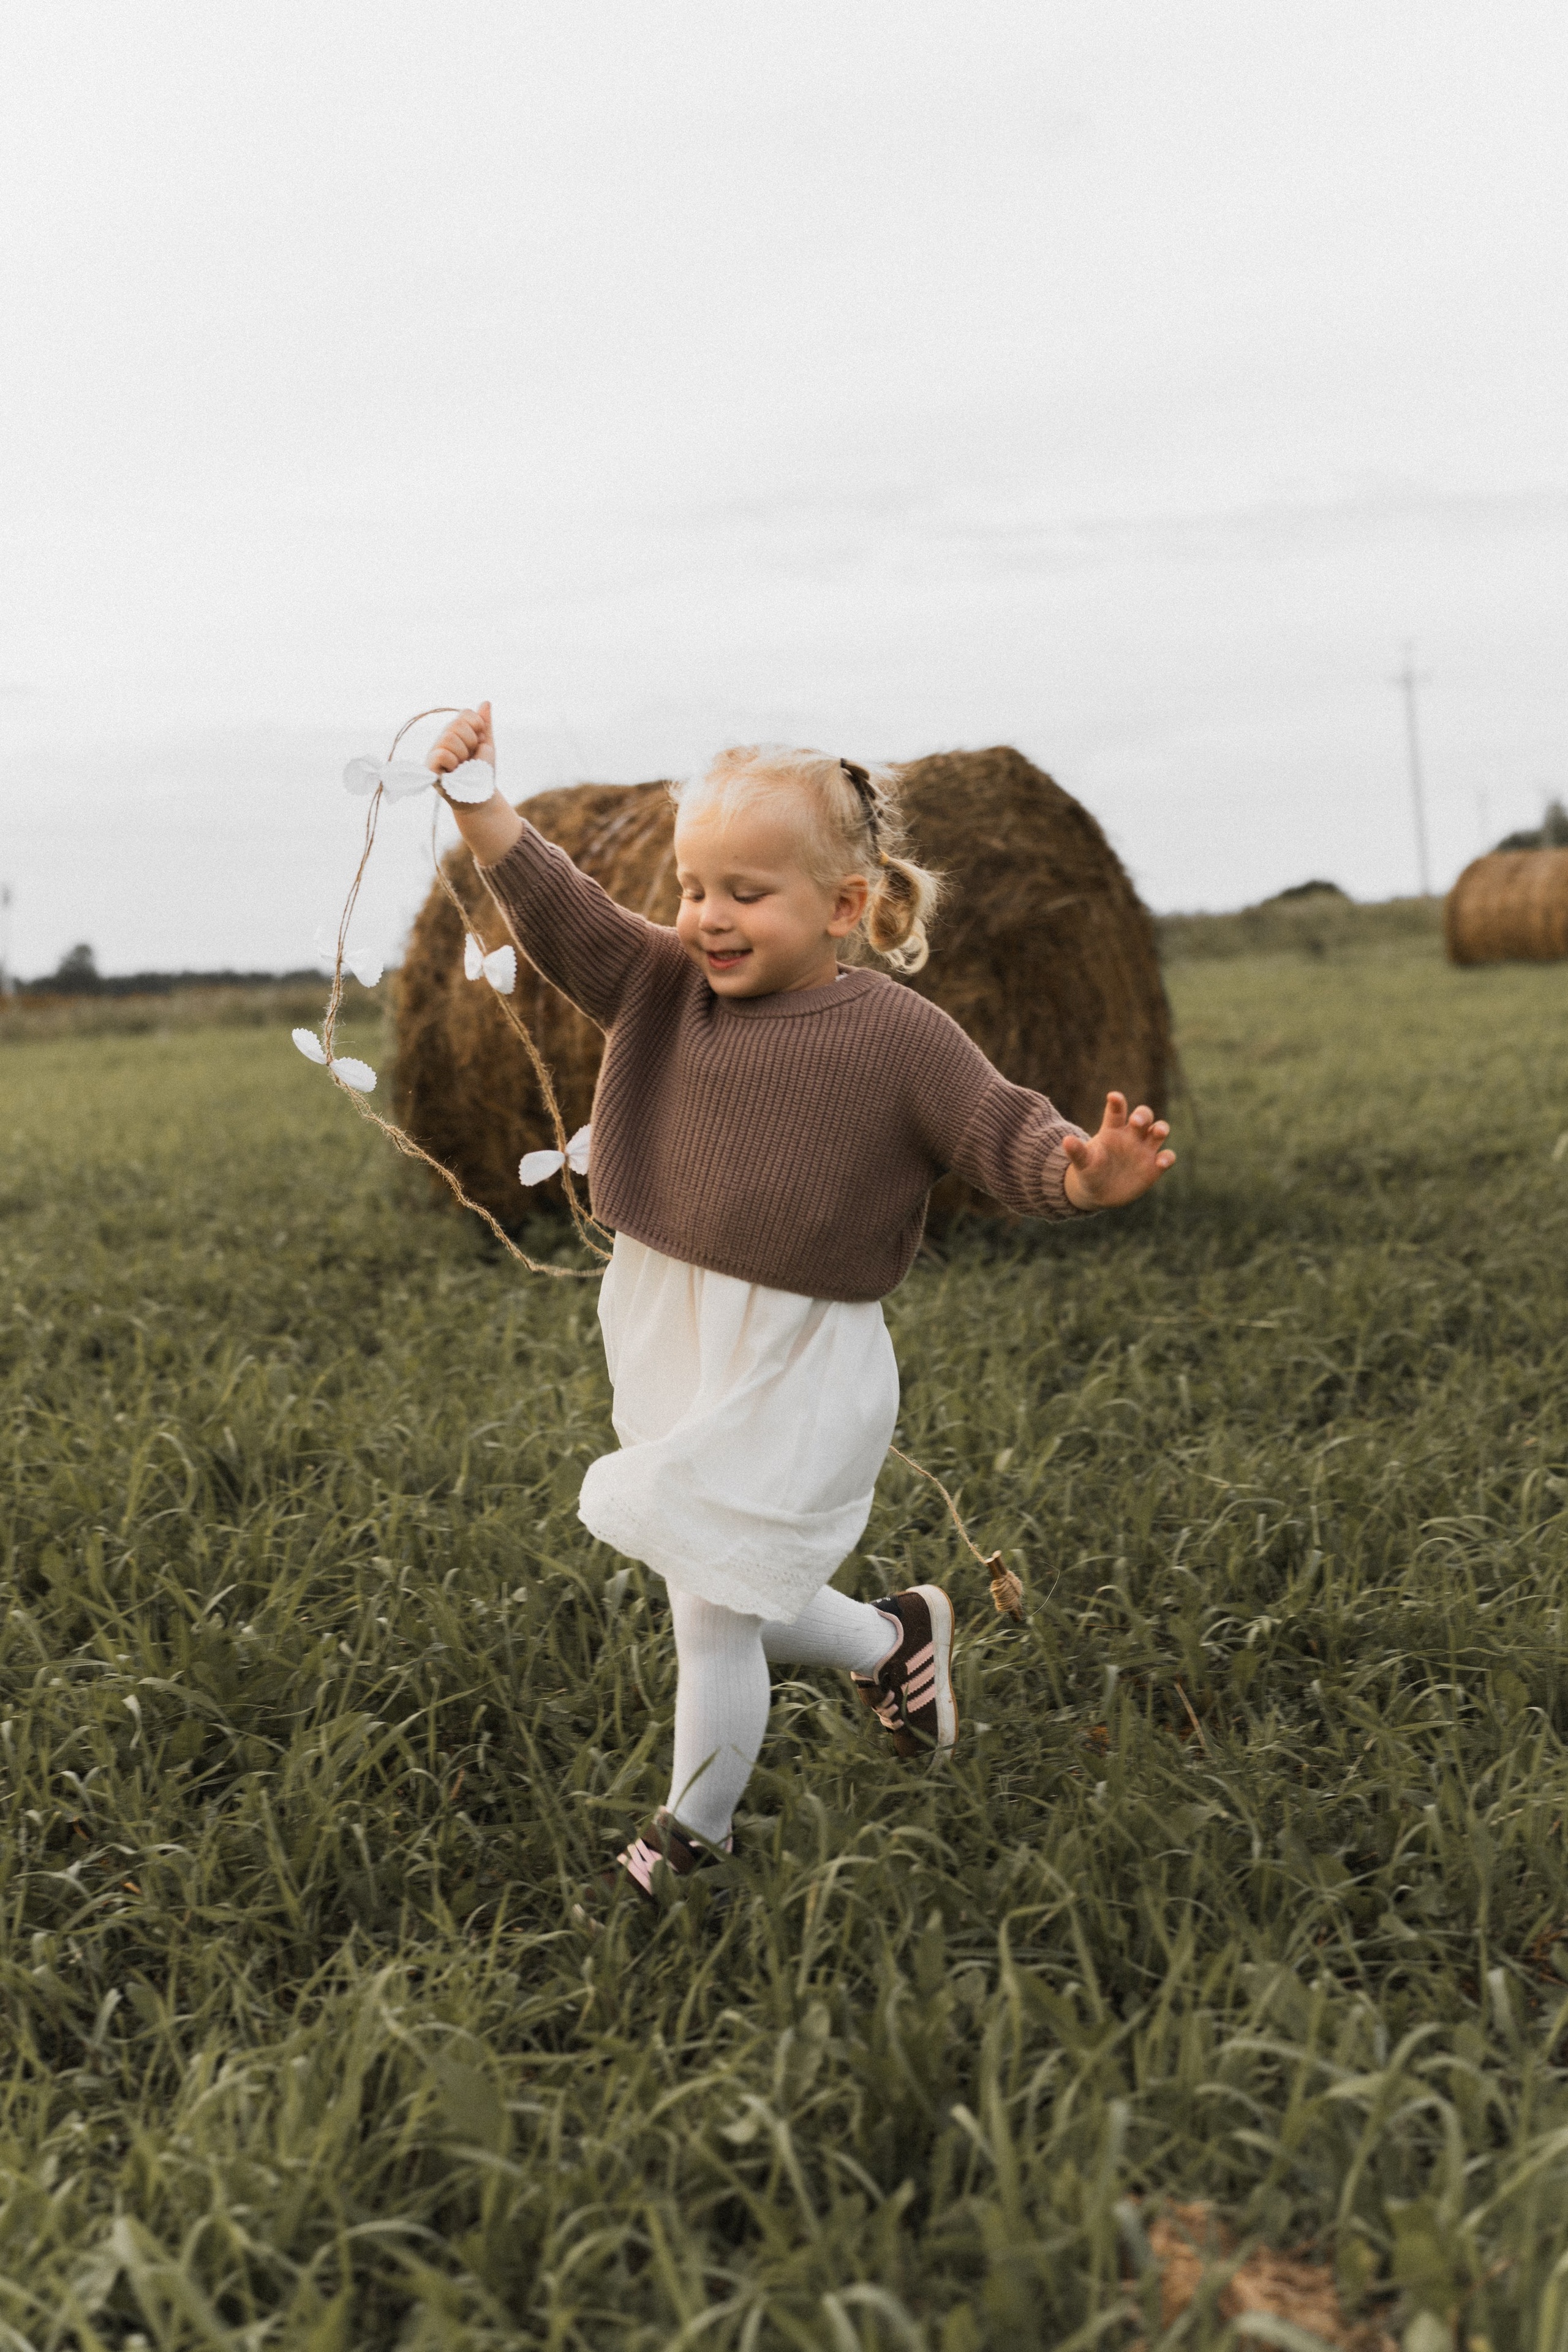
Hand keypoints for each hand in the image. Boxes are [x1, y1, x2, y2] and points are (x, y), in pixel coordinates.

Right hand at [427, 701, 494, 781]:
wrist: (480, 797)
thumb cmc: (482, 773)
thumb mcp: (486, 747)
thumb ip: (485, 726)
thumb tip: (486, 702)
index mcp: (456, 732)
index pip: (465, 714)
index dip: (478, 727)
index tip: (480, 743)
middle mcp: (442, 739)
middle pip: (456, 724)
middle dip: (471, 742)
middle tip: (470, 757)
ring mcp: (434, 752)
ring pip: (448, 737)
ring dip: (463, 753)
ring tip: (462, 766)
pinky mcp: (429, 768)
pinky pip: (441, 754)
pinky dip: (453, 763)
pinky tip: (454, 772)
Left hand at [1061, 1092, 1174, 1210]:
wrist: (1100, 1193)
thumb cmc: (1090, 1171)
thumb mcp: (1083, 1163)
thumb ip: (1077, 1152)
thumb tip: (1066, 1141)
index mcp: (1113, 1130)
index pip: (1117, 1111)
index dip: (1117, 1102)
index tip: (1113, 1096)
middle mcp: (1131, 1135)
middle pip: (1143, 1116)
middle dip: (1143, 1115)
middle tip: (1136, 1121)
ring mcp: (1145, 1149)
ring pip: (1159, 1131)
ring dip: (1161, 1128)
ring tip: (1158, 1131)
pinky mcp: (1155, 1166)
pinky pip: (1167, 1157)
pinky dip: (1167, 1158)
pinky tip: (1161, 1162)